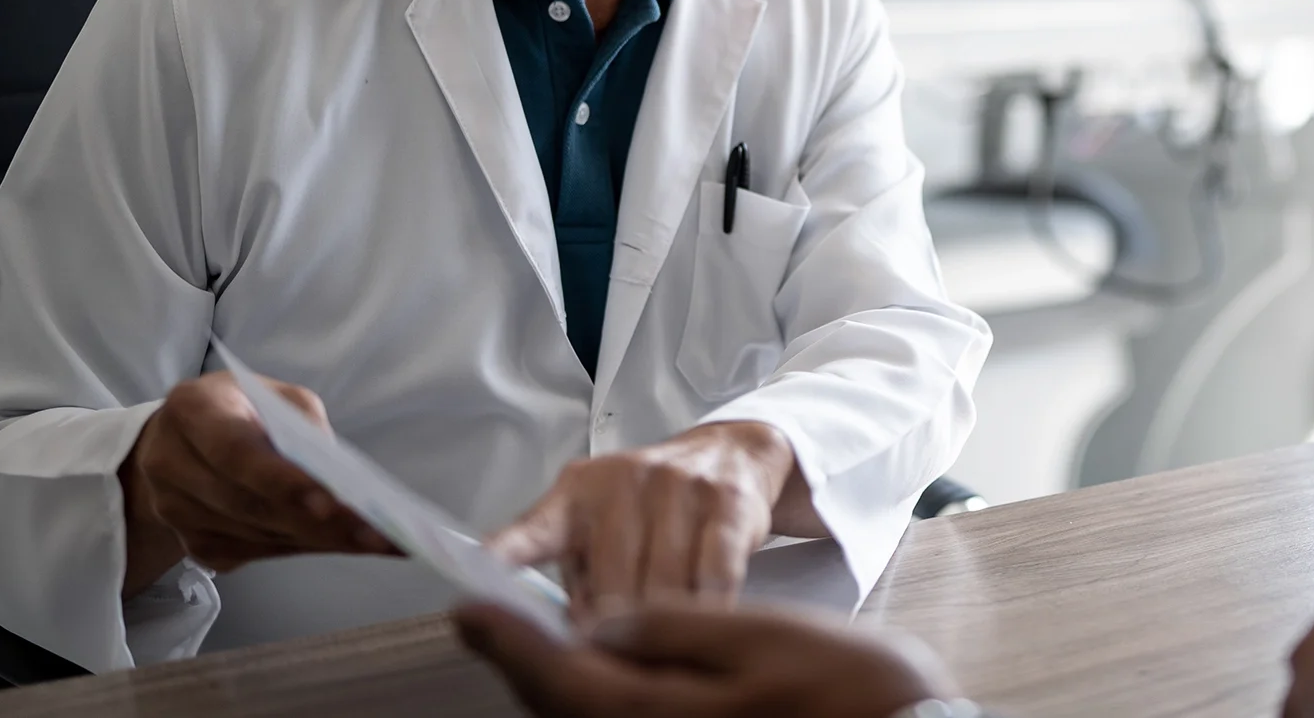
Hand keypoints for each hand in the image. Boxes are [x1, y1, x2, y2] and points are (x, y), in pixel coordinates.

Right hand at [119, 370, 395, 593]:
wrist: (176, 441)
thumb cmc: (241, 409)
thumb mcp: (275, 396)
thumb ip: (304, 425)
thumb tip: (341, 479)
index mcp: (192, 409)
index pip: (236, 451)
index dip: (282, 480)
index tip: (332, 502)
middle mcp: (170, 463)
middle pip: (248, 503)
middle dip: (317, 522)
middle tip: (376, 534)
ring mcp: (174, 509)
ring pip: (253, 535)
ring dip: (316, 541)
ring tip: (373, 543)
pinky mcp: (190, 542)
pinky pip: (250, 552)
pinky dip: (298, 548)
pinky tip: (341, 545)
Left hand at [455, 599, 949, 717]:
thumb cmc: (848, 682)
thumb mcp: (759, 633)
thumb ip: (674, 626)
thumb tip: (603, 626)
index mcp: (662, 713)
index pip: (560, 676)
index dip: (508, 638)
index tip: (466, 606)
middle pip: (566, 703)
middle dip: (528, 660)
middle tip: (489, 618)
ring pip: (591, 714)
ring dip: (560, 679)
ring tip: (538, 638)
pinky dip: (601, 695)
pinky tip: (603, 666)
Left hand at [488, 422, 818, 619]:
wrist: (728, 453)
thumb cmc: (647, 507)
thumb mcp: (596, 529)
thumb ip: (575, 582)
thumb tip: (565, 646)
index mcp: (571, 498)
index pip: (527, 535)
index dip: (500, 562)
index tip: (474, 594)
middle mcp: (619, 483)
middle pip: (610, 592)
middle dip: (618, 635)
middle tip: (623, 658)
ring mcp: (673, 487)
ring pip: (663, 591)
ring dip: (666, 630)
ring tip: (667, 646)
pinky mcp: (723, 500)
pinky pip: (712, 577)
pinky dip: (709, 610)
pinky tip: (707, 620)